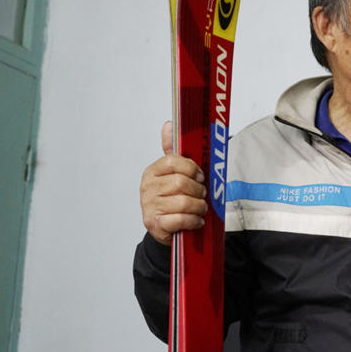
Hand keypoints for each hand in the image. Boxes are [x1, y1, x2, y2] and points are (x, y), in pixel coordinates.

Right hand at [139, 121, 207, 244]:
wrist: (164, 227)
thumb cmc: (172, 197)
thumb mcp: (173, 173)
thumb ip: (173, 151)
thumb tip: (169, 124)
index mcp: (152, 171)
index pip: (173, 161)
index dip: (192, 168)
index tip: (200, 176)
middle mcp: (147, 188)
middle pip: (181, 182)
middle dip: (199, 190)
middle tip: (203, 194)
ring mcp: (149, 206)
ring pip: (183, 202)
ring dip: (198, 206)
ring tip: (200, 208)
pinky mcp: (155, 224)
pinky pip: (180, 219)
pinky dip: (193, 220)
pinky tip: (196, 220)